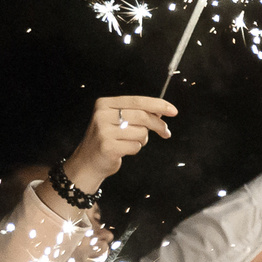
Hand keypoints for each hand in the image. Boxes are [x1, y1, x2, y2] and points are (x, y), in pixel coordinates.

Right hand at [60, 96, 177, 196]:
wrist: (88, 161)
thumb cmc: (108, 139)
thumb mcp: (118, 121)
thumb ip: (137, 113)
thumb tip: (161, 111)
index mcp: (105, 104)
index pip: (137, 101)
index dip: (158, 105)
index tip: (173, 111)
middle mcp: (102, 115)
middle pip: (142, 116)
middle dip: (158, 125)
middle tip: (166, 132)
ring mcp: (104, 131)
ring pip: (141, 133)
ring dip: (142, 140)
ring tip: (130, 142)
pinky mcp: (108, 147)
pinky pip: (136, 146)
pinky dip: (135, 149)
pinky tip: (124, 150)